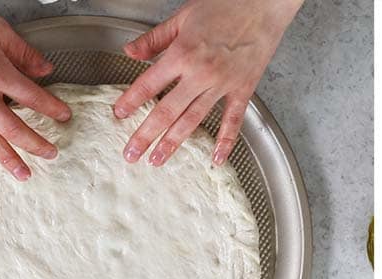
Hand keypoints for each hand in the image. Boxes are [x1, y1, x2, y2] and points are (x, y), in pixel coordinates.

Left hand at [113, 0, 302, 167]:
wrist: (262, 4)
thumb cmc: (224, 6)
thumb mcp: (182, 17)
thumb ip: (154, 38)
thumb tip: (130, 52)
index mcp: (182, 54)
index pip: (148, 84)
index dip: (130, 101)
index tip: (119, 115)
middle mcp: (200, 74)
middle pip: (167, 111)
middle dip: (146, 135)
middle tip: (132, 154)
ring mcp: (222, 85)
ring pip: (193, 120)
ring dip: (173, 142)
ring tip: (158, 160)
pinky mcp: (243, 90)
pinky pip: (232, 121)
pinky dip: (225, 142)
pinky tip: (216, 158)